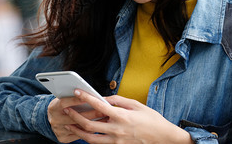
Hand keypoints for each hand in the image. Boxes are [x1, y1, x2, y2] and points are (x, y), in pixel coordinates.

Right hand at [47, 96, 106, 142]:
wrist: (53, 118)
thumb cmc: (64, 104)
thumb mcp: (66, 97)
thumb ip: (77, 96)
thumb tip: (98, 96)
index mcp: (53, 107)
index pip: (64, 103)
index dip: (76, 100)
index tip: (88, 97)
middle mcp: (55, 120)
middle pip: (74, 117)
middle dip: (91, 112)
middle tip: (105, 110)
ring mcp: (58, 130)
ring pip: (79, 127)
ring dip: (93, 122)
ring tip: (105, 118)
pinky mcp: (62, 138)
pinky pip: (79, 135)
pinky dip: (89, 131)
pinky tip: (99, 126)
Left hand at [63, 90, 192, 143]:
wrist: (164, 139)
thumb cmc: (152, 120)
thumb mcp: (137, 105)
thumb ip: (119, 100)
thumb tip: (105, 97)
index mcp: (122, 116)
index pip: (99, 105)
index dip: (86, 98)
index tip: (77, 92)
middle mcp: (117, 130)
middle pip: (89, 124)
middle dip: (75, 116)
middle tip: (66, 109)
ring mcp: (116, 142)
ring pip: (91, 139)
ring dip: (78, 131)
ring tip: (69, 124)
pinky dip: (89, 139)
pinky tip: (84, 134)